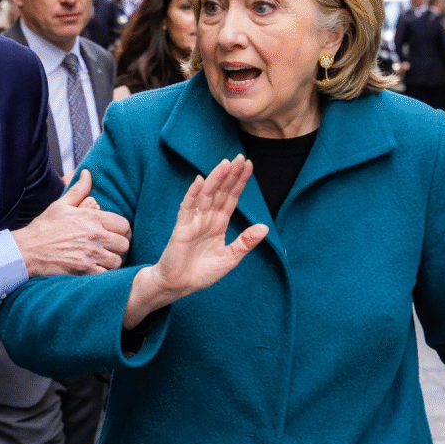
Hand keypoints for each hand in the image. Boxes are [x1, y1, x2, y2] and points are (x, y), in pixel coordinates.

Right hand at [12, 169, 130, 276]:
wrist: (28, 250)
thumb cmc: (44, 228)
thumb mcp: (61, 205)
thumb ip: (78, 190)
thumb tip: (87, 173)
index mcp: (92, 218)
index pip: (124, 225)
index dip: (123, 231)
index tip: (117, 235)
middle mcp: (95, 236)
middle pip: (124, 245)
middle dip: (119, 247)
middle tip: (111, 249)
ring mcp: (91, 254)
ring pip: (117, 261)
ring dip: (111, 262)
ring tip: (103, 260)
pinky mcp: (85, 271)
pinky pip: (106, 275)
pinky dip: (103, 274)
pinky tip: (95, 270)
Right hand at [123, 155, 268, 328]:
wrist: (179, 286)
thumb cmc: (201, 272)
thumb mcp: (230, 258)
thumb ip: (245, 242)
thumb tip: (265, 227)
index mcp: (218, 223)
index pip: (231, 197)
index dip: (239, 182)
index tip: (248, 165)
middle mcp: (207, 218)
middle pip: (220, 192)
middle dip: (230, 175)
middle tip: (240, 157)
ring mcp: (193, 221)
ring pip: (206, 195)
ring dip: (215, 179)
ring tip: (225, 164)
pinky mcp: (182, 228)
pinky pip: (188, 207)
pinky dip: (193, 194)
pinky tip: (200, 181)